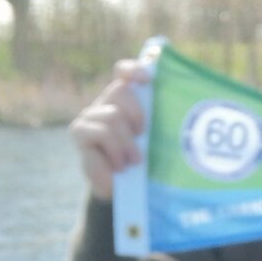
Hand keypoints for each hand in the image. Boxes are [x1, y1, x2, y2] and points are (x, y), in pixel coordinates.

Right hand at [70, 57, 151, 202]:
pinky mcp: (79, 131)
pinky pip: (101, 132)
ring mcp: (90, 115)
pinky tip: (119, 165)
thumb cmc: (141, 163)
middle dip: (137, 113)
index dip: (133, 70)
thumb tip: (182, 113)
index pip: (124, 73)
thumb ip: (158, 122)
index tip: (147, 78)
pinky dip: (115, 150)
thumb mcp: (153, 141)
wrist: (120, 191)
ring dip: (127, 142)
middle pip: (120, 90)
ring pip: (113, 116)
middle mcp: (104, 103)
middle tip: (143, 135)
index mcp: (124, 100)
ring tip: (134, 161)